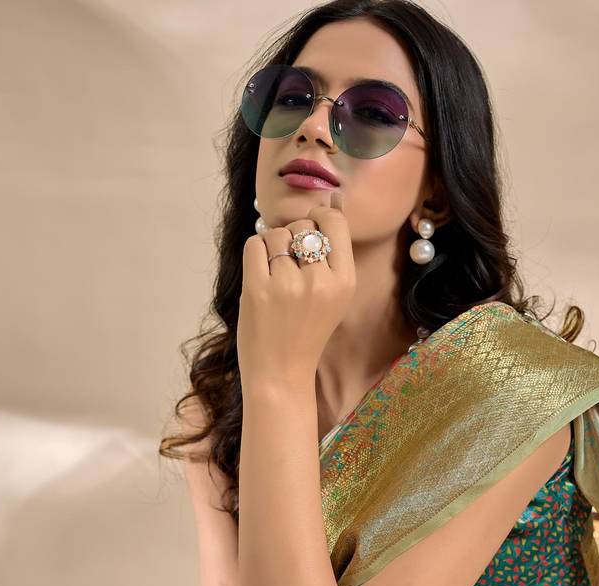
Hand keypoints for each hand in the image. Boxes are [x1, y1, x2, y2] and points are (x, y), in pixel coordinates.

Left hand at [237, 191, 355, 388]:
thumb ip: (333, 252)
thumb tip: (333, 198)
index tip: (310, 228)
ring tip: (274, 278)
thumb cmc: (306, 332)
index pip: (334, 222)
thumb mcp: (334, 295)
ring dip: (271, 249)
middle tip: (289, 268)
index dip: (319, 216)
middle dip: (291, 238)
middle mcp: (320, 281)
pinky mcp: (258, 289)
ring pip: (275, 234)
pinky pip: (254, 245)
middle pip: (302, 226)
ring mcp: (288, 285)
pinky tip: (259, 278)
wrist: (281, 374)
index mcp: (345, 282)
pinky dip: (254, 256)